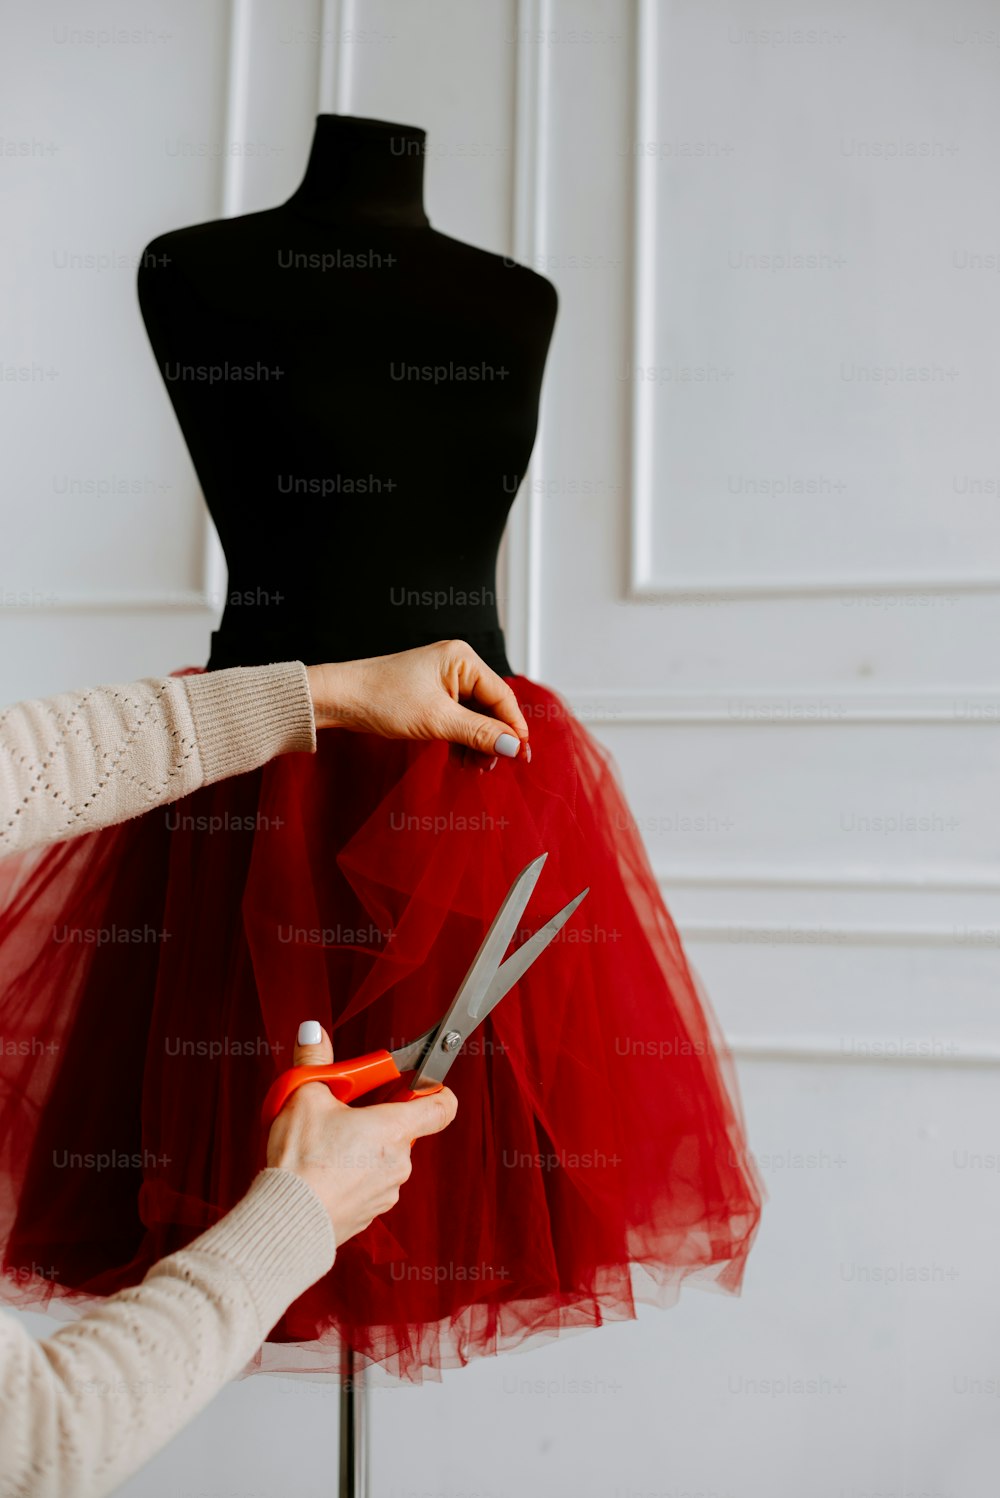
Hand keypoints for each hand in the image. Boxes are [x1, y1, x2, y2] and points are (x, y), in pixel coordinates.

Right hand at [266, 1021, 457, 1248]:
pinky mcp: (368, 1215)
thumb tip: (313, 1033)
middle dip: (377, 1118)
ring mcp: (386, 1192)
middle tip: (344, 1112)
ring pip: (384, 1159)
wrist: (287, 1220)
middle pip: (403, 1129)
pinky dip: (352, 1176)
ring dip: (364, 1148)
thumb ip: (316, 1061)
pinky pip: (368, 1185)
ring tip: (326, 1145)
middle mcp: (400, 1161)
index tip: (414, 1084)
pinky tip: (323, 1172)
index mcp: (395, 1127)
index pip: (442, 1105)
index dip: (433, 1090)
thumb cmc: (302, 1159)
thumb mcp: (305, 1096)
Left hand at [305, 640, 529, 760]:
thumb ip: (479, 733)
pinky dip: (461, 739)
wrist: (340, 699)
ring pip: (475, 716)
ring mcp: (443, 680)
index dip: (514, 728)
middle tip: (492, 766)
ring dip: (477, 743)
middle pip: (490, 707)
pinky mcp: (431, 695)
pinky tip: (460, 759)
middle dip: (493, 738)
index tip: (521, 756)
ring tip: (474, 766)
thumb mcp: (436, 720)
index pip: (502, 696)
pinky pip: (458, 718)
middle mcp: (456, 665)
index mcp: (462, 659)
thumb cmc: (382, 699)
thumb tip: (513, 747)